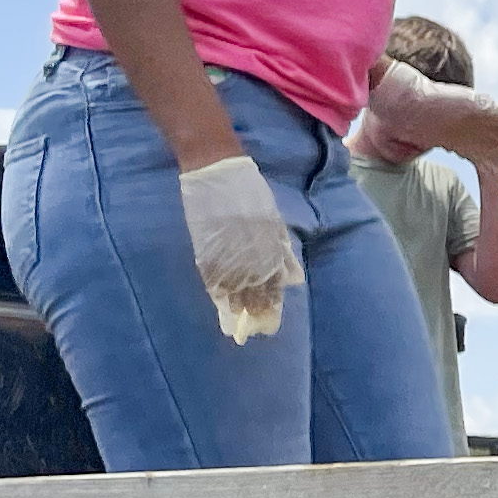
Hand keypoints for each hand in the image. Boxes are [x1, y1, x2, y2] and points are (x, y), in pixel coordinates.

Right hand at [176, 154, 302, 341]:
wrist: (217, 170)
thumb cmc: (248, 191)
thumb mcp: (272, 219)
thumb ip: (281, 249)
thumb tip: (292, 278)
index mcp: (269, 244)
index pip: (273, 282)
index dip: (272, 303)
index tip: (271, 320)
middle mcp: (251, 251)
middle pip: (254, 289)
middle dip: (255, 309)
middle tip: (255, 327)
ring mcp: (227, 250)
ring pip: (233, 287)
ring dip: (236, 306)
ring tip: (237, 321)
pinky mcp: (206, 246)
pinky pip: (212, 276)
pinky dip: (217, 292)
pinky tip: (219, 304)